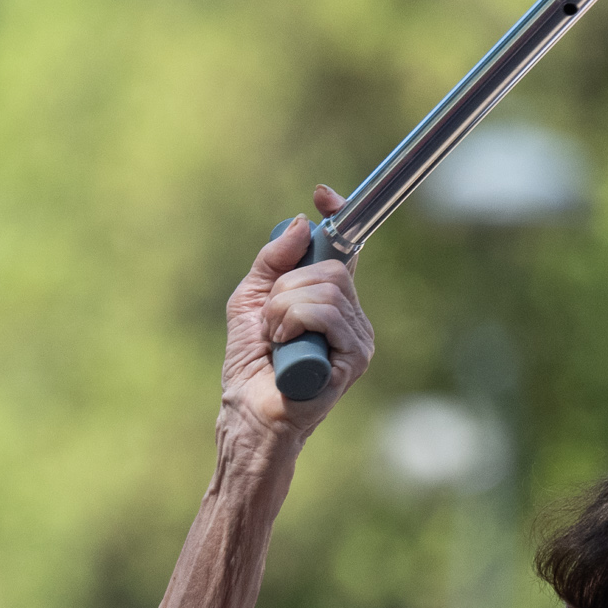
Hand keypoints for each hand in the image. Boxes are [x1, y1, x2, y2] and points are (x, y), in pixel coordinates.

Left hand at [222, 185, 373, 441]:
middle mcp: (351, 314)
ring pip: (326, 288)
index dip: (338, 217)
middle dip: (286, 288)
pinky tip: (285, 351)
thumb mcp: (251, 300)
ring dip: (283, 310)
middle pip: (331, 267)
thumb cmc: (250, 364)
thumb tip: (303, 222)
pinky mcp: (356, 356)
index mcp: (330, 298)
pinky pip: (324, 312)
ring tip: (275, 340)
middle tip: (270, 321)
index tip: (323, 195)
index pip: (346, 247)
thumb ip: (272, 261)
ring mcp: (358, 336)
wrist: (248, 412)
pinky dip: (292, 323)